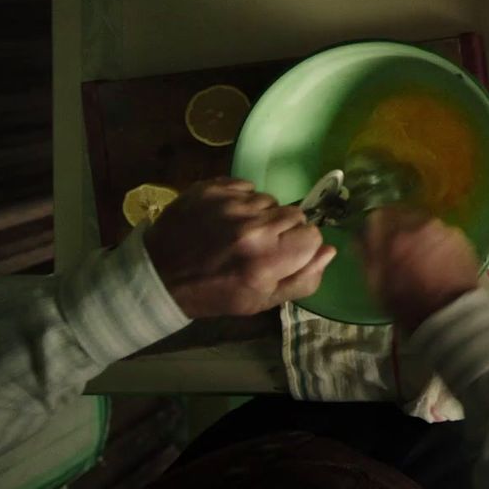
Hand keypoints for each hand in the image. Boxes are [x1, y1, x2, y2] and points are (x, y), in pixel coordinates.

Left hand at [144, 178, 336, 318]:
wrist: (159, 275)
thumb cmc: (215, 293)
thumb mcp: (261, 302)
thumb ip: (303, 279)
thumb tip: (329, 251)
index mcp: (267, 260)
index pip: (313, 236)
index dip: (300, 246)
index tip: (281, 255)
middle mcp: (253, 228)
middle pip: (295, 215)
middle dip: (283, 229)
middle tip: (259, 244)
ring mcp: (231, 205)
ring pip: (270, 200)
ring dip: (261, 214)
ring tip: (238, 231)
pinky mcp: (213, 189)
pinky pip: (246, 186)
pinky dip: (241, 199)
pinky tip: (225, 217)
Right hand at [360, 208, 479, 333]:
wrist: (451, 314)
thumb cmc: (408, 303)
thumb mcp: (377, 283)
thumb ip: (366, 254)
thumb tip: (358, 236)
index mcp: (395, 236)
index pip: (379, 215)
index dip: (376, 226)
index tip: (376, 237)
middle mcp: (420, 225)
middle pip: (403, 215)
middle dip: (397, 228)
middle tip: (398, 248)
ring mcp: (443, 229)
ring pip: (423, 223)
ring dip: (418, 234)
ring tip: (419, 256)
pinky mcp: (460, 238)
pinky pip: (441, 233)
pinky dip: (436, 241)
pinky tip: (436, 259)